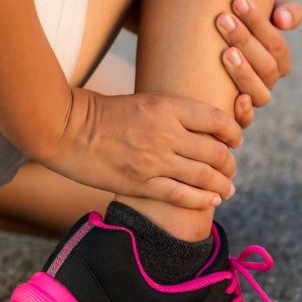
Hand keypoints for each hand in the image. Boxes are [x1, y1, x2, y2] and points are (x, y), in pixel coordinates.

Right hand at [40, 88, 243, 209]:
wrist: (66, 129)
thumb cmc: (101, 112)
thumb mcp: (142, 100)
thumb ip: (170, 113)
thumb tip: (196, 127)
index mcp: (167, 107)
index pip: (216, 119)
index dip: (233, 131)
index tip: (235, 139)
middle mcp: (167, 134)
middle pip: (215, 151)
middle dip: (229, 163)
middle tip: (231, 169)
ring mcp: (155, 161)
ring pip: (204, 176)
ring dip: (222, 184)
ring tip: (228, 189)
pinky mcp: (141, 183)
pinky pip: (181, 196)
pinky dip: (202, 200)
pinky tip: (211, 201)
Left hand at [216, 0, 301, 126]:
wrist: (204, 44)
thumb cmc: (233, 25)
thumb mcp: (259, 14)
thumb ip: (284, 10)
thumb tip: (282, 20)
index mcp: (277, 60)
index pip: (276, 44)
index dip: (260, 23)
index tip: (238, 0)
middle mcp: (267, 82)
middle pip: (267, 66)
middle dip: (246, 40)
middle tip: (223, 18)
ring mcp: (252, 101)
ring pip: (259, 93)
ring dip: (244, 72)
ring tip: (225, 51)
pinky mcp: (234, 117)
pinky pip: (246, 121)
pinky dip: (245, 112)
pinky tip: (237, 98)